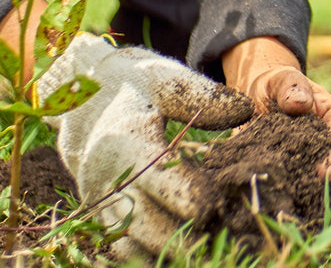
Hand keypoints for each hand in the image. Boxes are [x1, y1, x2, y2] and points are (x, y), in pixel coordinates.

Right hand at [38, 34, 252, 260]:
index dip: (184, 194)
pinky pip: (121, 247)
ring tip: (207, 252)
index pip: (154, 174)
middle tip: (221, 239)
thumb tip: (246, 111)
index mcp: (124, 139)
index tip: (214, 205)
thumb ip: (205, 96)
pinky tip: (182, 255)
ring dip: (167, 251)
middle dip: (182, 235)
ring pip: (130, 242)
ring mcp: (98, 200)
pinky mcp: (99, 214)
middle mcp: (105, 176)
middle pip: (142, 220)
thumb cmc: (134, 86)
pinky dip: (148, 256)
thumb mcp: (167, 79)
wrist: (83, 97)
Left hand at [222, 37, 330, 212]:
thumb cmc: (277, 87)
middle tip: (326, 212)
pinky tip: (294, 227)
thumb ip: (290, 87)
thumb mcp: (281, 80)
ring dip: (327, 212)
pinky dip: (307, 217)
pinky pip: (313, 204)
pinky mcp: (307, 185)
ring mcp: (326, 171)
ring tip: (311, 227)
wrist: (260, 101)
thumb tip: (299, 103)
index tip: (323, 173)